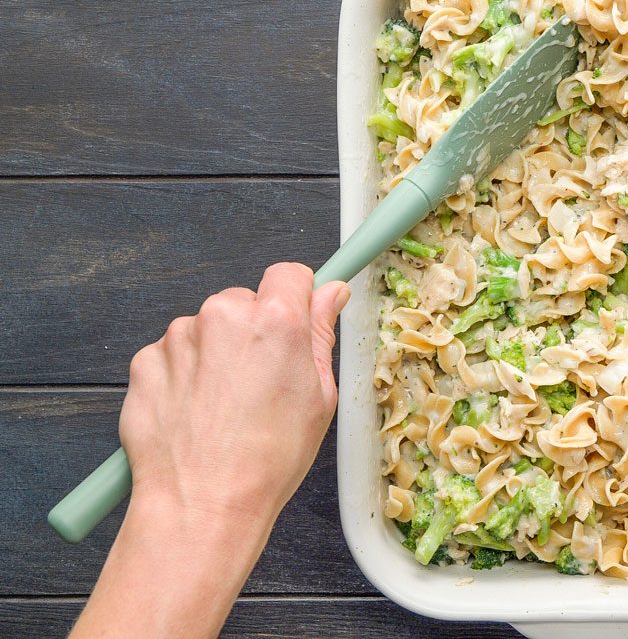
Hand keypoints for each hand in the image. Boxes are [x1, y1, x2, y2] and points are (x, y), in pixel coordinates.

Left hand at [71, 263, 348, 638]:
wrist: (202, 504)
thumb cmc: (269, 459)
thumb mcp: (320, 397)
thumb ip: (321, 334)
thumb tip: (331, 293)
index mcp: (275, 320)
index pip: (289, 274)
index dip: (297, 297)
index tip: (297, 320)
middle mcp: (223, 316)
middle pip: (245, 300)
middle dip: (254, 330)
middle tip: (262, 381)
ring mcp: (179, 338)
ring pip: (206, 328)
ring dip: (216, 353)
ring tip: (225, 406)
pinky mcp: (145, 362)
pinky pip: (172, 354)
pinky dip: (183, 375)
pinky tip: (196, 413)